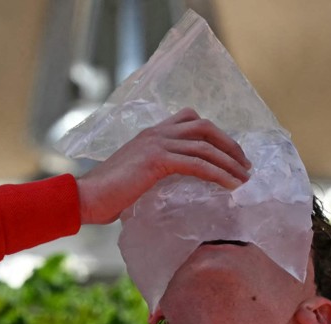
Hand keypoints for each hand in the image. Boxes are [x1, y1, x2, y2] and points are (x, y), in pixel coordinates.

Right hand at [77, 108, 250, 225]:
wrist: (86, 198)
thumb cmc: (107, 196)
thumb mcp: (136, 179)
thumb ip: (155, 175)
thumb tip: (174, 190)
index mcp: (150, 134)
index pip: (189, 119)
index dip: (214, 134)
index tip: (229, 154)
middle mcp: (155, 133)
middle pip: (203, 127)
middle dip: (229, 144)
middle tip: (245, 165)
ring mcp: (156, 143)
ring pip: (204, 145)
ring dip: (229, 161)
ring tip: (244, 178)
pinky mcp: (157, 160)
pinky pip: (197, 163)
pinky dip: (219, 174)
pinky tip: (231, 186)